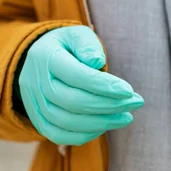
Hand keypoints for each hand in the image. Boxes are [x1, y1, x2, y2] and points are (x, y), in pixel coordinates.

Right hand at [19, 25, 142, 145]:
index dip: (105, 86)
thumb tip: (97, 62)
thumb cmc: (66, 46)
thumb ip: (87, 44)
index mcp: (47, 58)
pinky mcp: (38, 120)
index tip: (130, 91)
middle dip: (109, 105)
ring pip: (67, 122)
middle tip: (136, 103)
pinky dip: (85, 134)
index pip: (77, 76)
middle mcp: (36, 84)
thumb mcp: (76, 35)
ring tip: (127, 117)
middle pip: (74, 102)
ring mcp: (34, 104)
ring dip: (101, 122)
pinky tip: (106, 125)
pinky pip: (59, 135)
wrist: (36, 60)